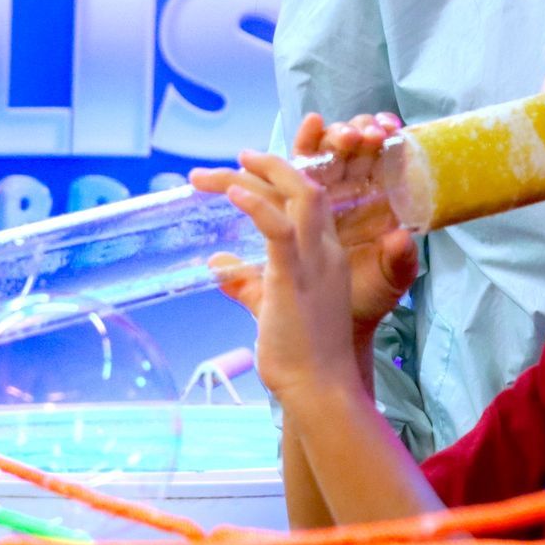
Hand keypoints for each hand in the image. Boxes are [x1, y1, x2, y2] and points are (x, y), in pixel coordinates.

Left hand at [191, 113, 417, 339]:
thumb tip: (217, 267)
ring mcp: (314, 263)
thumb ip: (246, 284)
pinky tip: (233, 192)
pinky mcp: (293, 278)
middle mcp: (326, 253)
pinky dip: (256, 205)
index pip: (314, 202)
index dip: (289, 176)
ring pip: (300, 196)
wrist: (320, 389)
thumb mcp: (271, 308)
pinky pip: (279, 229)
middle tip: (241, 155)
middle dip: (274, 164)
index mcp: (327, 258)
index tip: (255, 166)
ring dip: (266, 172)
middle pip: (308, 187)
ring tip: (236, 161)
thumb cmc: (301, 357)